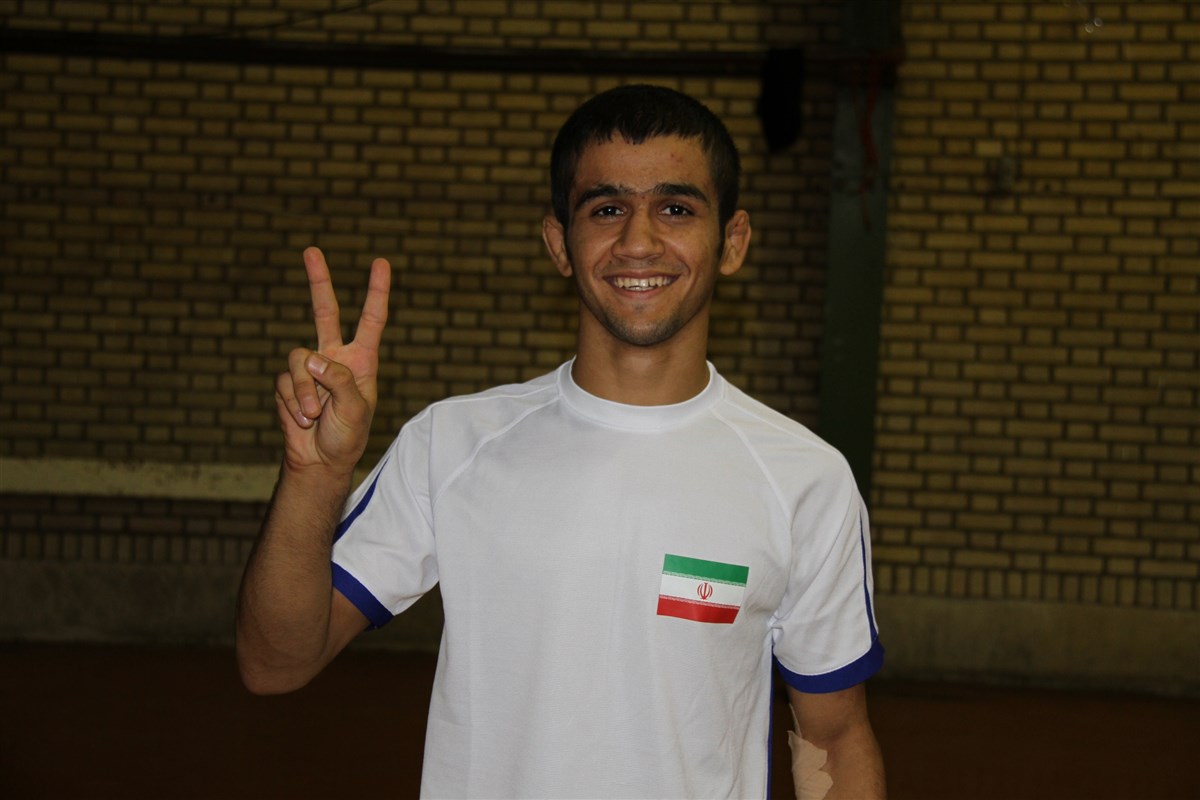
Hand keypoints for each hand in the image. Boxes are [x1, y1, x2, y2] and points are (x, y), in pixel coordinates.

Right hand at [274, 247, 390, 474]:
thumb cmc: (348, 437)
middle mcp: (335, 358)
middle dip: (318, 281)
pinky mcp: (289, 383)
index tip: (381, 263)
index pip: (371, 320)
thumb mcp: (355, 410)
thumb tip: (313, 358)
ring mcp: (310, 369)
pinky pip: (285, 381)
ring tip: (313, 414)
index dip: (376, 292)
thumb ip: (339, 381)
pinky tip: (302, 418)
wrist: (320, 460)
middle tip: (311, 250)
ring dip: (304, 389)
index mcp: (361, 361)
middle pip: (325, 311)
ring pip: (298, 359)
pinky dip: (293, 401)